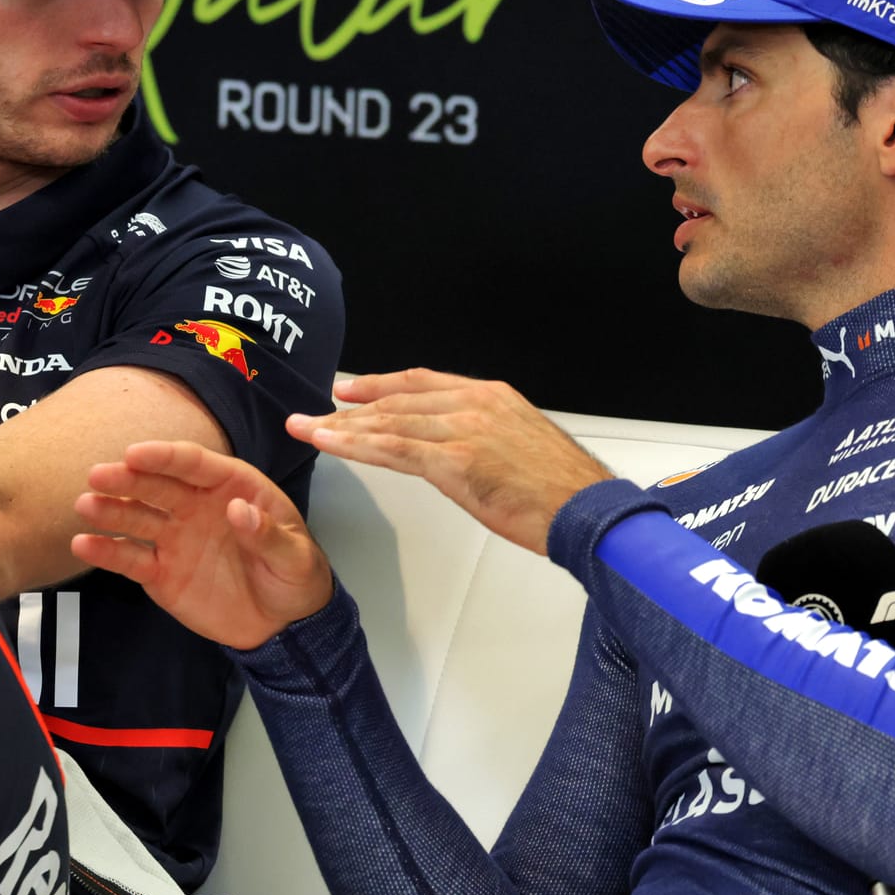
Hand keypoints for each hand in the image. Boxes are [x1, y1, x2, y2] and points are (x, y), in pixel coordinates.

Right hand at [72, 441, 332, 649]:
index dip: (165, 457)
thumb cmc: (296, 576)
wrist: (284, 624)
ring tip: (85, 505)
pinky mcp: (162, 572)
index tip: (135, 453)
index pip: (195, 464)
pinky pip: (131, 558)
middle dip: (128, 479)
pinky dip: (106, 551)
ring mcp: (176, 537)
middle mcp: (197, 506)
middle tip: (98, 475)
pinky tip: (83, 544)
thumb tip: (238, 509)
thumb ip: (268, 534)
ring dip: (111, 510)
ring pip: (138, 517)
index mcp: (233, 487)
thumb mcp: (295, 557)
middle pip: (158, 486)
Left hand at [287, 369, 612, 554]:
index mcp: (492, 396)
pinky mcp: (454, 461)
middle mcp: (474, 404)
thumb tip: (456, 450)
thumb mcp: (521, 447)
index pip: (422, 383)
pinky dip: (354, 445)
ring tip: (307, 429)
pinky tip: (329, 444)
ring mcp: (463, 429)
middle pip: (397, 401)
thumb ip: (484, 438)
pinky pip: (391, 450)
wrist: (586, 511)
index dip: (380, 385)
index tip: (351, 391)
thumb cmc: (562, 491)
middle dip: (350, 408)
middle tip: (315, 414)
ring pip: (388, 423)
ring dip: (341, 427)